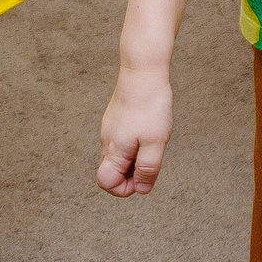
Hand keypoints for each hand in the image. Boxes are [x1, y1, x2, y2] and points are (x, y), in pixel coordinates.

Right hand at [97, 69, 171, 196]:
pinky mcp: (115, 119)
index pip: (106, 183)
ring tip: (152, 142)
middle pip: (111, 171)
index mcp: (114, 150)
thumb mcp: (155, 142)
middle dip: (131, 174)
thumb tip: (142, 189)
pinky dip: (134, 145)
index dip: (125, 188)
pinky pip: (121, 142)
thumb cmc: (150, 106)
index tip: (144, 177)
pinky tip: (149, 131)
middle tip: (152, 159)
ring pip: (118, 156)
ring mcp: (110, 129)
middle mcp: (107, 141)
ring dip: (135, 159)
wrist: (143, 72)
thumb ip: (147, 168)